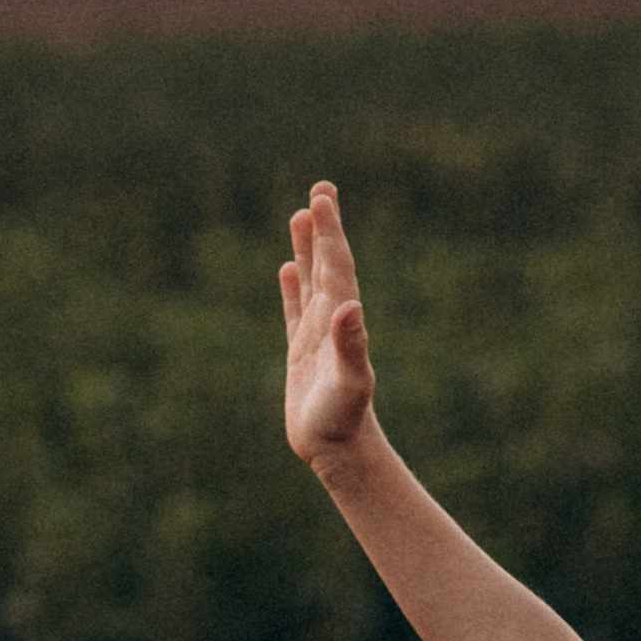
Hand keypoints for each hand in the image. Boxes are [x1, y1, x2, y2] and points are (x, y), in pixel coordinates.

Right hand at [281, 180, 375, 468]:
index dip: (330, 233)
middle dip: (324, 228)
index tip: (323, 199)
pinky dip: (293, 287)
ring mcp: (316, 336)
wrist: (339, 451)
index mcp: (342, 321)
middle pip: (327, 264)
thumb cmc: (344, 420)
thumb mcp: (349, 383)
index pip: (336, 267)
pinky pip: (295, 310)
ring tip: (302, 215)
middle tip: (322, 189)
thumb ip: (350, 345)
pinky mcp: (301, 353)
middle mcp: (332, 322)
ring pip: (311, 281)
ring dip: (308, 249)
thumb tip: (350, 308)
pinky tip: (290, 268)